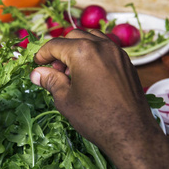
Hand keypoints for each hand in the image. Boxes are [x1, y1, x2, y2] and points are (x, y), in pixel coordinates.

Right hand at [29, 29, 156, 150]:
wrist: (131, 132)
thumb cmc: (95, 118)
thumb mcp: (65, 100)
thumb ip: (50, 81)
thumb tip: (37, 73)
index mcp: (83, 52)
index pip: (55, 45)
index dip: (42, 54)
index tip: (37, 63)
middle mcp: (101, 45)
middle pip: (73, 36)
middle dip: (60, 49)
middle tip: (54, 69)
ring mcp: (117, 52)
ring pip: (91, 38)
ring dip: (78, 47)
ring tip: (72, 70)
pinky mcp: (126, 61)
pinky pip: (106, 47)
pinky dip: (93, 52)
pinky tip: (88, 73)